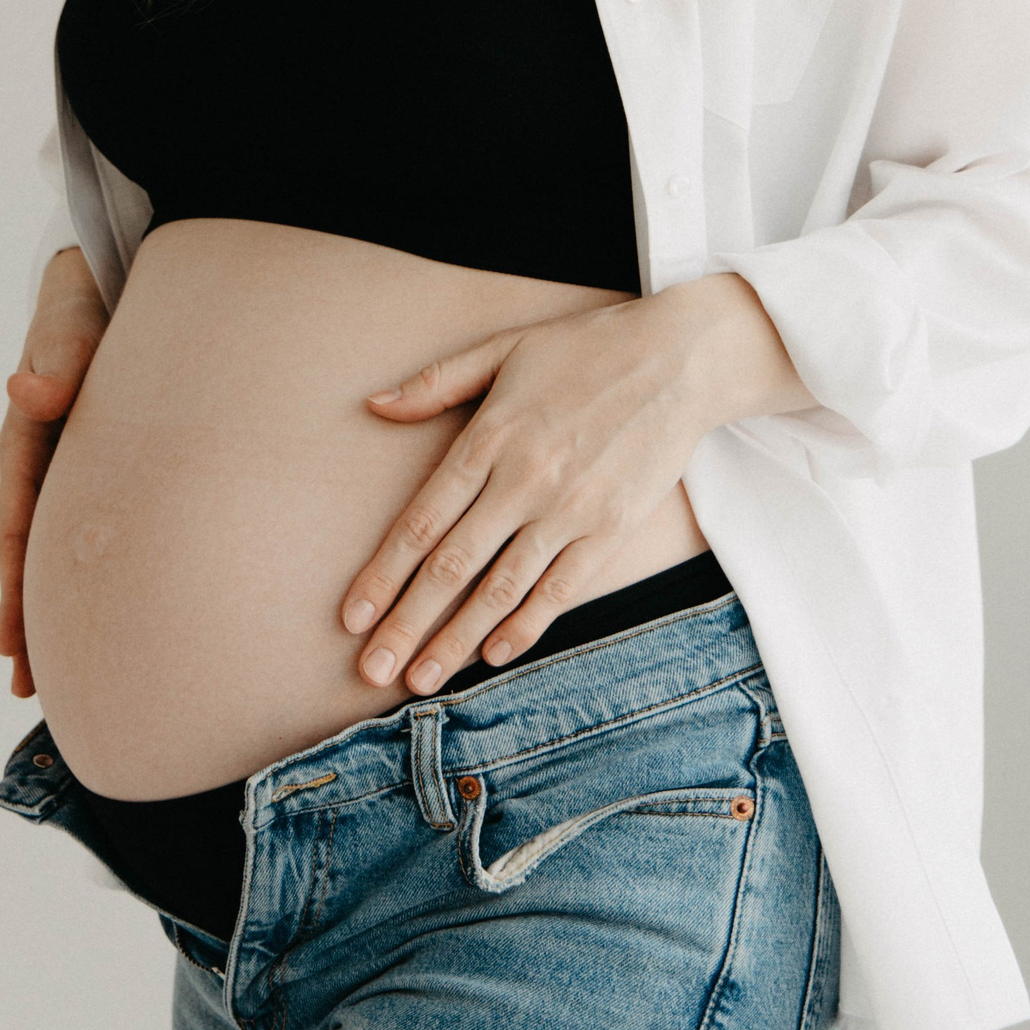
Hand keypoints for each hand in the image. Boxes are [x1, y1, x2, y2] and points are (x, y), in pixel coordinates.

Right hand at [0, 247, 107, 698]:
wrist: (103, 279)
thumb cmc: (87, 302)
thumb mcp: (71, 322)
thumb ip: (59, 356)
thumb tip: (28, 391)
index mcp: (26, 436)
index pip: (17, 524)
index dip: (14, 586)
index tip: (12, 643)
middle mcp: (39, 461)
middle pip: (28, 555)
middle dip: (25, 621)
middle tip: (29, 689)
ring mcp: (67, 467)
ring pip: (54, 550)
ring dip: (49, 610)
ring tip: (51, 679)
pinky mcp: (98, 465)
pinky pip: (86, 528)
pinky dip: (87, 575)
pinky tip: (107, 616)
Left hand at [339, 273, 808, 695]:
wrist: (680, 359)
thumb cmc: (584, 349)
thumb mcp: (503, 349)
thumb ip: (436, 382)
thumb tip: (373, 405)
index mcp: (490, 436)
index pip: (421, 521)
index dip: (381, 575)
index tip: (350, 617)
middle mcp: (524, 479)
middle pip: (451, 566)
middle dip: (406, 624)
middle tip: (370, 671)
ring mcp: (570, 509)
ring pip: (501, 589)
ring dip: (456, 640)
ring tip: (421, 681)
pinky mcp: (612, 528)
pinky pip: (561, 589)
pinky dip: (526, 625)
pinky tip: (493, 655)